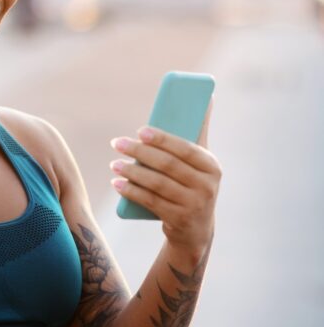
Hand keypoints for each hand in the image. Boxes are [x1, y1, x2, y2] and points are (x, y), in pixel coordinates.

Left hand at [109, 96, 221, 260]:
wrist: (195, 230)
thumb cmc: (193, 184)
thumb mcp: (200, 162)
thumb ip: (199, 132)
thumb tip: (208, 95)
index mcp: (211, 166)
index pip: (186, 148)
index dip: (162, 139)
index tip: (140, 131)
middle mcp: (206, 186)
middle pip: (167, 165)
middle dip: (139, 152)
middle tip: (117, 143)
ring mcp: (194, 205)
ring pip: (157, 184)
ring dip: (132, 172)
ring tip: (114, 163)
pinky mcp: (178, 220)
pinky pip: (150, 202)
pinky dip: (131, 191)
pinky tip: (117, 183)